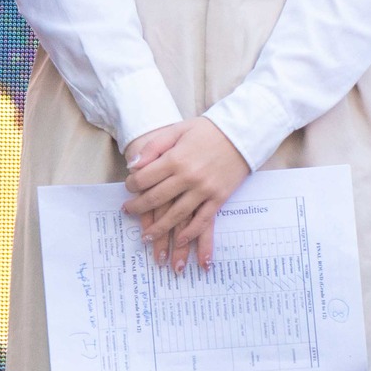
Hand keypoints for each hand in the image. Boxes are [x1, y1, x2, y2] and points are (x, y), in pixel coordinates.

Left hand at [121, 117, 251, 272]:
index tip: (129, 187)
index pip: (145, 178)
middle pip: (157, 198)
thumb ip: (154, 146)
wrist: (241, 134)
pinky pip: (202, 220)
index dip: (132, 185)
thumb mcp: (177, 130)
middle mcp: (188, 176)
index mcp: (176, 158)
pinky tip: (179, 240)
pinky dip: (190, 233)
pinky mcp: (219, 198)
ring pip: (176, 214)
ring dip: (160, 229)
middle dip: (139, 207)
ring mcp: (205, 189)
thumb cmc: (207, 130)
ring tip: (146, 237)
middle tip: (128, 211)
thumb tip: (133, 165)